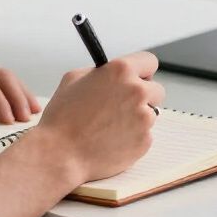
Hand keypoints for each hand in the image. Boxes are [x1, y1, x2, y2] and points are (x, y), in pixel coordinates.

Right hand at [34, 51, 163, 185]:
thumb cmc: (62, 119)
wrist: (60, 154)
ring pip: (151, 114)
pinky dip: (133, 137)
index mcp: (120, 71)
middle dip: (142, 96)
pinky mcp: (145, 141)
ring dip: (137, 118)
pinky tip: (111, 140)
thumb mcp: (73, 79)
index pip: (149, 61)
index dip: (142, 70)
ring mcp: (144, 118)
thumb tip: (111, 73)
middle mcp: (137, 91)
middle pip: (156, 89)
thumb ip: (100, 71)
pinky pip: (145, 135)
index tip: (137, 77)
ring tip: (110, 126)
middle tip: (122, 105)